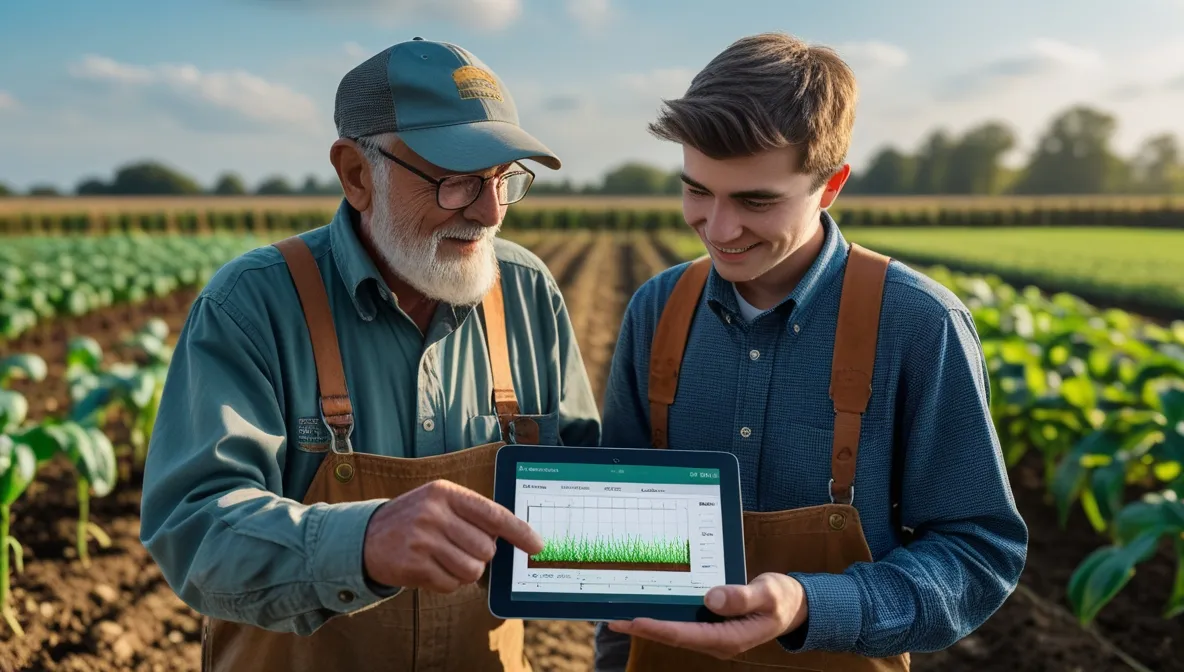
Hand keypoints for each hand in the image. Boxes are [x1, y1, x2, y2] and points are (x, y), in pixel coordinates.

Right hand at [362, 479, 543, 592]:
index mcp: (445, 493)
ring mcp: (422, 540)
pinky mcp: (413, 567)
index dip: (520, 532)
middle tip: (460, 548)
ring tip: (445, 559)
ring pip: (472, 569)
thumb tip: (513, 537)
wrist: (365, 537)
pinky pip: (451, 585)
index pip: (493, 514)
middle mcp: (434, 513)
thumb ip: (473, 514)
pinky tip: (431, 569)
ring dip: (465, 571)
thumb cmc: (414, 519)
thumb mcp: (439, 502)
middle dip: (480, 555)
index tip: (537, 545)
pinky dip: (447, 582)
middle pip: (485, 548)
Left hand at [607, 572, 807, 659]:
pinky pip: (682, 623)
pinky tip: (647, 608)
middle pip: (673, 636)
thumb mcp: (768, 594)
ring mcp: (712, 634)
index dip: (659, 629)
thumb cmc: (782, 599)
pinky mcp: (711, 625)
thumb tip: (711, 599)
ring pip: (675, 631)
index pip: (686, 635)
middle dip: (644, 629)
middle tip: (613, 619)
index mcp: (729, 638)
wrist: (794, 606)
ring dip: (649, 624)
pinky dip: (663, 617)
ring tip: (620, 616)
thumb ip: (741, 597)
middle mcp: (717, 640)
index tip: (636, 621)